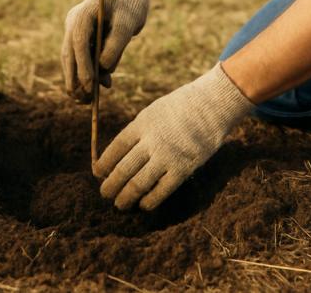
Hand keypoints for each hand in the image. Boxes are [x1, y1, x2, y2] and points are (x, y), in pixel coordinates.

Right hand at [62, 0, 159, 101]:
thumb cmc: (132, 1)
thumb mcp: (129, 23)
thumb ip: (116, 45)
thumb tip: (103, 71)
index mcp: (82, 14)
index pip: (78, 44)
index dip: (82, 67)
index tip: (89, 87)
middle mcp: (74, 21)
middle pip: (69, 54)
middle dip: (75, 79)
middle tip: (83, 101)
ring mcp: (76, 27)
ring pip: (73, 58)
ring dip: (80, 79)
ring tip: (88, 101)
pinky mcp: (83, 34)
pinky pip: (82, 55)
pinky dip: (89, 70)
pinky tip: (100, 86)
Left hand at [93, 64, 253, 209]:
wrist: (213, 105)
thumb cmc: (181, 107)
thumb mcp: (153, 111)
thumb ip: (137, 132)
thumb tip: (119, 155)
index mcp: (142, 124)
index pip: (115, 149)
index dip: (104, 164)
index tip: (97, 173)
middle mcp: (152, 141)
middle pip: (123, 169)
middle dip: (110, 186)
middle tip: (105, 194)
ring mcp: (168, 156)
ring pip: (139, 184)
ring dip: (126, 197)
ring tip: (120, 204)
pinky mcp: (184, 168)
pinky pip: (162, 190)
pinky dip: (149, 201)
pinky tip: (143, 205)